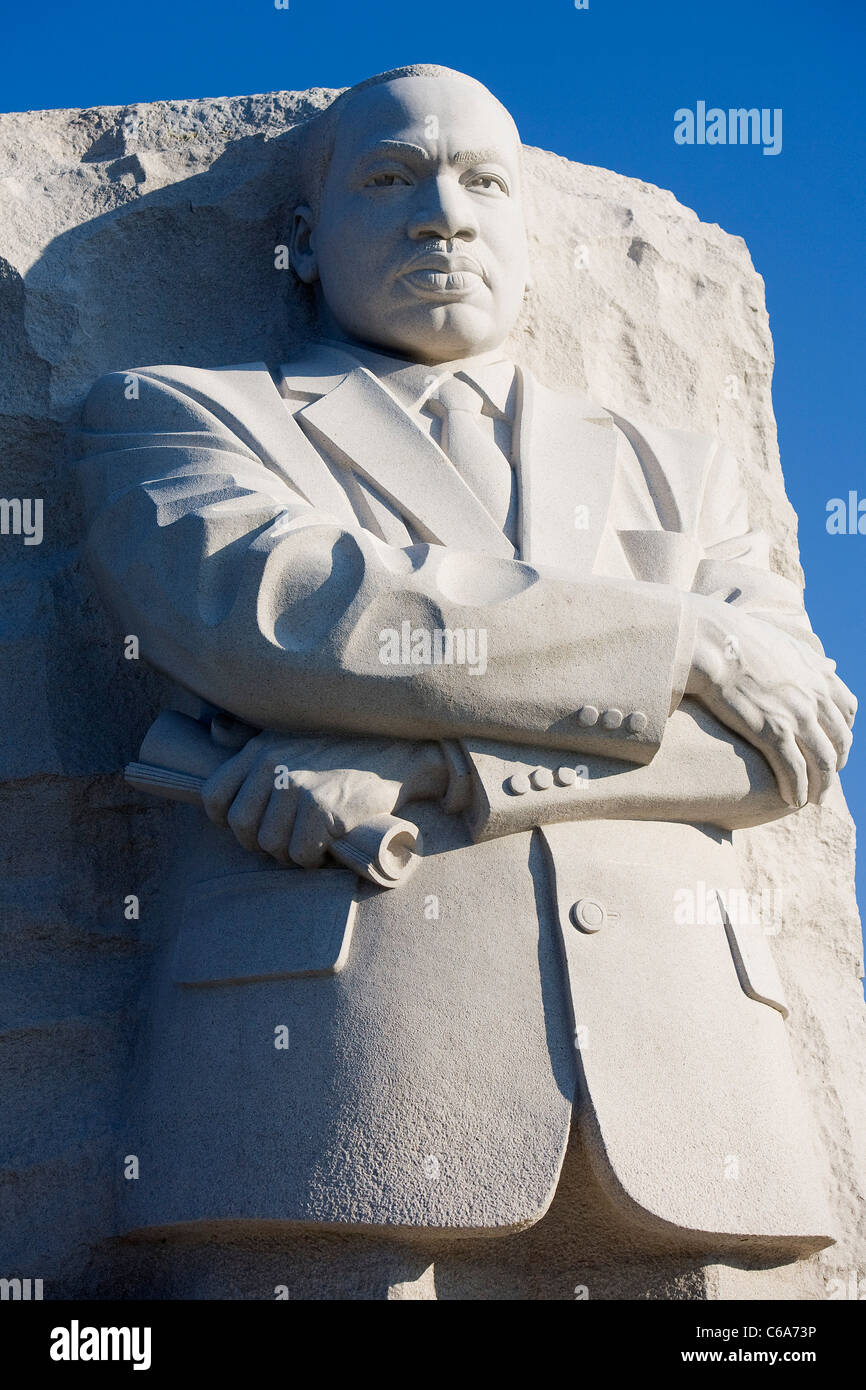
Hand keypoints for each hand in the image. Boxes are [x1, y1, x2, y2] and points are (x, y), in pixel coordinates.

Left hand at [201, 732, 446, 866]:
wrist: (395, 754)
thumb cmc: (341, 751)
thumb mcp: (290, 734)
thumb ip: (251, 739)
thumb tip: (215, 731)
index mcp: (260, 749)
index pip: (215, 796)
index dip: (226, 820)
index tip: (251, 827)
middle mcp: (274, 766)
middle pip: (242, 826)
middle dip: (260, 843)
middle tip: (286, 840)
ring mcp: (299, 787)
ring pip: (270, 844)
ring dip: (289, 853)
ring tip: (309, 842)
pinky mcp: (324, 810)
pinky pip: (300, 853)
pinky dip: (312, 859)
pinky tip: (325, 847)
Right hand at [684, 597, 855, 807]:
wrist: (712, 642)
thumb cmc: (742, 639)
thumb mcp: (789, 643)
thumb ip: (814, 659)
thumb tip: (833, 665)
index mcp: (821, 677)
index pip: (847, 713)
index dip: (842, 735)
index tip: (831, 748)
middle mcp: (816, 698)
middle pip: (839, 743)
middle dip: (835, 767)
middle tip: (825, 783)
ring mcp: (796, 716)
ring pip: (822, 762)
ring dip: (821, 786)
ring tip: (812, 799)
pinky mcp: (772, 731)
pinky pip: (794, 769)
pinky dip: (797, 789)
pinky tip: (793, 800)